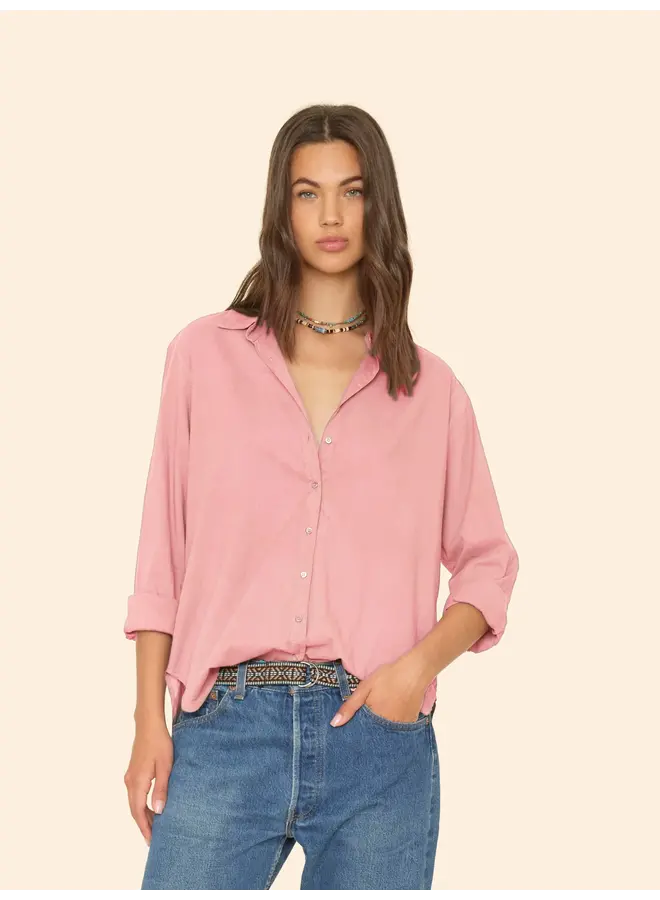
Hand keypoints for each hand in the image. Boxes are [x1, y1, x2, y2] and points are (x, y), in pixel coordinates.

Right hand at [124, 718, 172, 845]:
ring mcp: (130, 777)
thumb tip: (158, 811)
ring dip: (143, 815)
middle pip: (134, 810)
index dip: (145, 828)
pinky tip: (151, 807)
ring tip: (155, 826)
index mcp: (137, 783)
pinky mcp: (133, 772)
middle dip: (144, 825)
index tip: (151, 841)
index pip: (138, 812)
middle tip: (154, 839)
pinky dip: (142, 805)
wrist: (148, 725)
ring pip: (134, 803)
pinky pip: (135, 795)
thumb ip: (161, 789)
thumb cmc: (160, 744)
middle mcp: (130, 782)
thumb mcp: (165, 766)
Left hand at [330, 659, 427, 726]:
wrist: (414, 671)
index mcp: (375, 720)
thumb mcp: (365, 687)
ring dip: (381, 731)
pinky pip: (399, 730)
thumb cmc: (388, 677)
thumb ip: (350, 706)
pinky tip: (390, 719)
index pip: (362, 733)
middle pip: (375, 735)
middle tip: (366, 725)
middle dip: (369, 733)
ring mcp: (402, 727)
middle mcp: (389, 727)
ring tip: (377, 724)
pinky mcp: (411, 723)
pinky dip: (393, 727)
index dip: (356, 732)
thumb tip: (334, 724)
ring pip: (387, 733)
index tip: (350, 734)